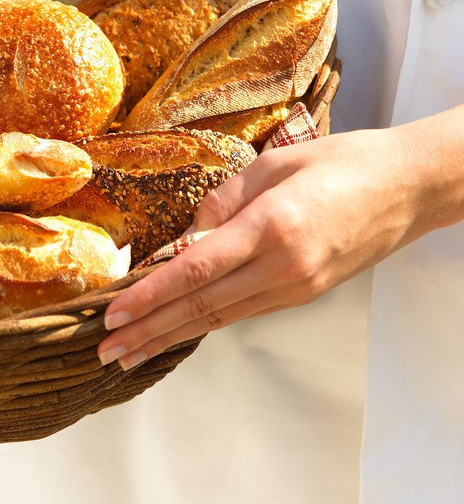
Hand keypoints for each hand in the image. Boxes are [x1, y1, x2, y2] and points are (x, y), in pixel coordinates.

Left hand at [97, 112, 463, 367]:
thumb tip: (187, 235)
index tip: (114, 312)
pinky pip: (244, 311)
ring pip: (221, 317)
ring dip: (172, 335)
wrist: (405, 188)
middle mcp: (283, 267)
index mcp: (271, 227)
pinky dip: (205, 322)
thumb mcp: (272, 164)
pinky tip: (179, 330)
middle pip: (202, 306)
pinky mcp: (304, 293)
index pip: (196, 270)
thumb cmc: (339, 163)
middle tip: (107, 348)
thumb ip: (223, 200)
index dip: (151, 295)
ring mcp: (296, 287)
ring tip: (131, 352)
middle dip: (150, 330)